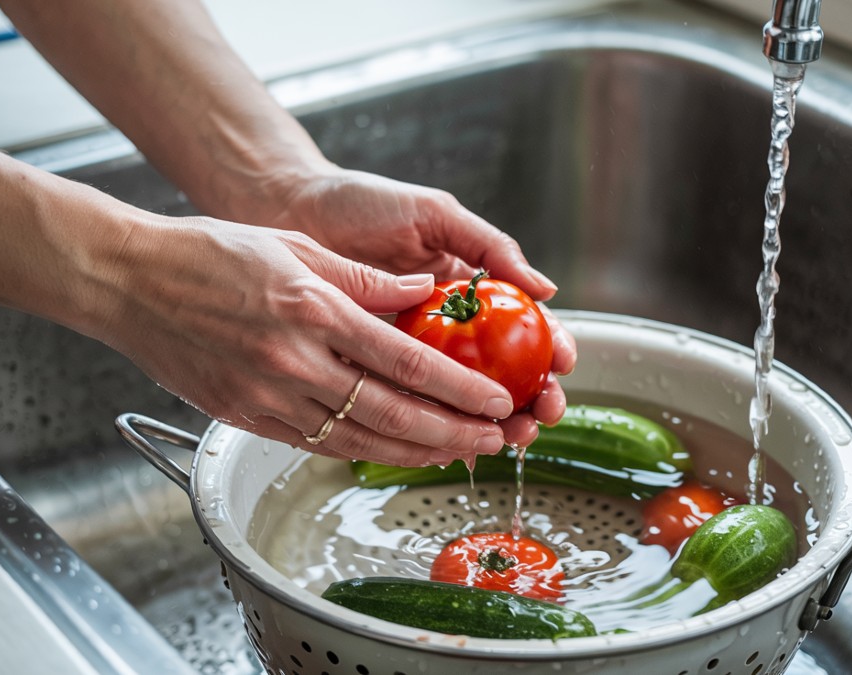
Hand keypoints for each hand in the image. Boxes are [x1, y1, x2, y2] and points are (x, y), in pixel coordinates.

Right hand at [103, 215, 525, 466]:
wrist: (129, 282)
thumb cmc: (208, 254)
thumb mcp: (295, 247)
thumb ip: (363, 278)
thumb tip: (421, 289)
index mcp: (313, 310)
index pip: (405, 362)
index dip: (458, 388)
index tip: (494, 400)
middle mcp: (294, 360)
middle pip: (392, 412)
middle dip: (452, 432)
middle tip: (493, 440)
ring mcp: (267, 394)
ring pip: (358, 439)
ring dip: (415, 452)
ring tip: (457, 454)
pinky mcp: (245, 415)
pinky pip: (315, 443)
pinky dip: (362, 453)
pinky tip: (393, 453)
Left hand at [242, 167, 578, 440]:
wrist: (289, 209)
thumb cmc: (359, 202)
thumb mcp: (434, 215)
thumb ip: (488, 246)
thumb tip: (545, 288)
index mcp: (468, 286)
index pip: (523, 323)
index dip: (550, 346)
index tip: (563, 364)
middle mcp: (446, 325)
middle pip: (505, 371)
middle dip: (533, 397)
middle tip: (543, 413)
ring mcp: (411, 352)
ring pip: (463, 398)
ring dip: (495, 421)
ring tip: (513, 435)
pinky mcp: (372, 371)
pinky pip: (409, 407)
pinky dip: (437, 428)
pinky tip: (456, 443)